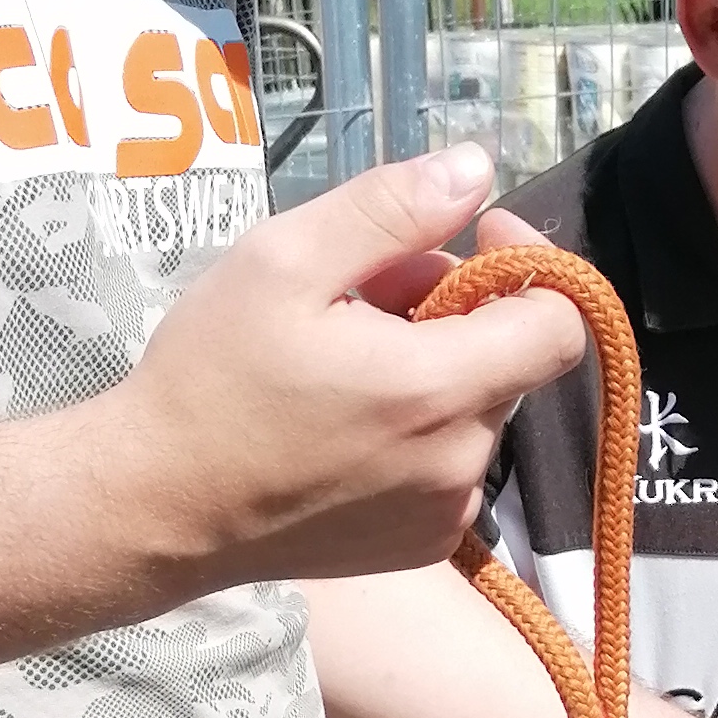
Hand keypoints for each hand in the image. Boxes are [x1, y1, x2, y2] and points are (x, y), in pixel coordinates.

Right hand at [95, 148, 587, 586]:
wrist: (157, 507)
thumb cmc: (211, 377)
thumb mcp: (284, 260)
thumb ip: (391, 209)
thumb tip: (477, 170)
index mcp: (436, 390)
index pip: (561, 325)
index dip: (533, 266)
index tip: (475, 237)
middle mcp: (460, 463)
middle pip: (509, 359)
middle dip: (456, 311)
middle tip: (362, 295)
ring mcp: (445, 513)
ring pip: (478, 410)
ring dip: (434, 368)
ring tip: (342, 357)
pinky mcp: (423, 547)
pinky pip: (452, 464)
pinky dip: (419, 428)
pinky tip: (345, 417)